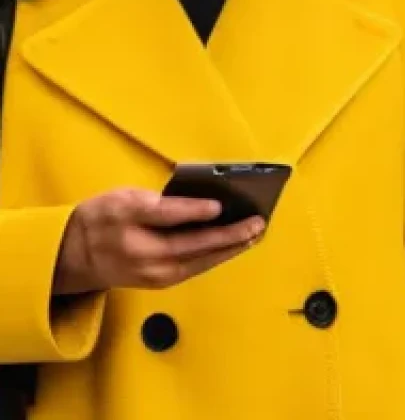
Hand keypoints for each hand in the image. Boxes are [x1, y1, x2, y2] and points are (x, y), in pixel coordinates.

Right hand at [54, 188, 264, 295]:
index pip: (164, 215)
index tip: (219, 205)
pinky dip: (217, 257)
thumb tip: (201, 201)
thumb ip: (158, 200)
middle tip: (256, 223)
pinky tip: (236, 247)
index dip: (193, 211)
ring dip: (230, 248)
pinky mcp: (160, 282)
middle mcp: (140, 251)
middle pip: (189, 245)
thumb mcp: (124, 195)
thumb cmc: (104, 216)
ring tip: (255, 234)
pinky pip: (194, 268)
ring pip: (198, 261)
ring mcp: (151, 272)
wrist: (74, 256)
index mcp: (127, 218)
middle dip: (228, 235)